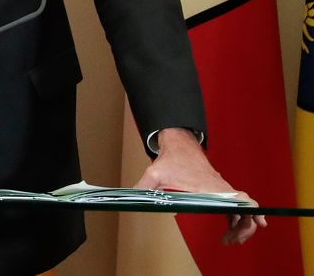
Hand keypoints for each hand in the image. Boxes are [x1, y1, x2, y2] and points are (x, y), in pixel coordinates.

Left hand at [133, 127, 262, 245]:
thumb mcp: (154, 173)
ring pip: (241, 210)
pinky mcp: (219, 191)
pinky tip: (227, 230)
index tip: (258, 222)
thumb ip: (143, 187)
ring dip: (240, 226)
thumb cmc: (170, 159)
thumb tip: (128, 198)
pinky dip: (235, 219)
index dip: (252, 211)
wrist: (179, 144)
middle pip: (245, 209)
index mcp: (211, 187)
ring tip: (228, 240)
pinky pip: (234, 208)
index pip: (240, 198)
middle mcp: (221, 189)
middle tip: (232, 240)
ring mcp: (222, 190)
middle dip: (245, 227)